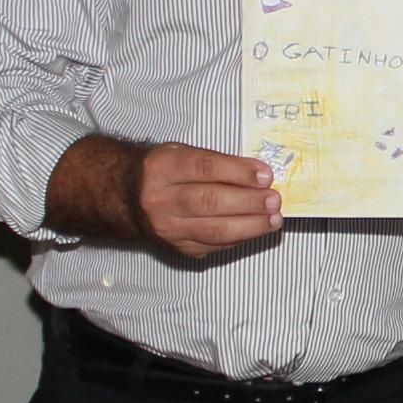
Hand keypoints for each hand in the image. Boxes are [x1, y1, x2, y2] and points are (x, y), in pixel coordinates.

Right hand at [132, 141, 281, 257]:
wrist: (128, 198)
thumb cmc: (163, 171)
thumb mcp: (182, 153)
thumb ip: (218, 162)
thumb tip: (260, 175)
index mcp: (162, 168)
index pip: (205, 168)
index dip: (238, 172)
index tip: (265, 175)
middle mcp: (160, 200)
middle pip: (210, 201)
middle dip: (248, 202)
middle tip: (274, 199)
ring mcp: (168, 228)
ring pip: (214, 230)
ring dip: (251, 225)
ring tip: (274, 218)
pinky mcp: (179, 248)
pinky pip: (215, 246)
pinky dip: (240, 238)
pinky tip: (257, 229)